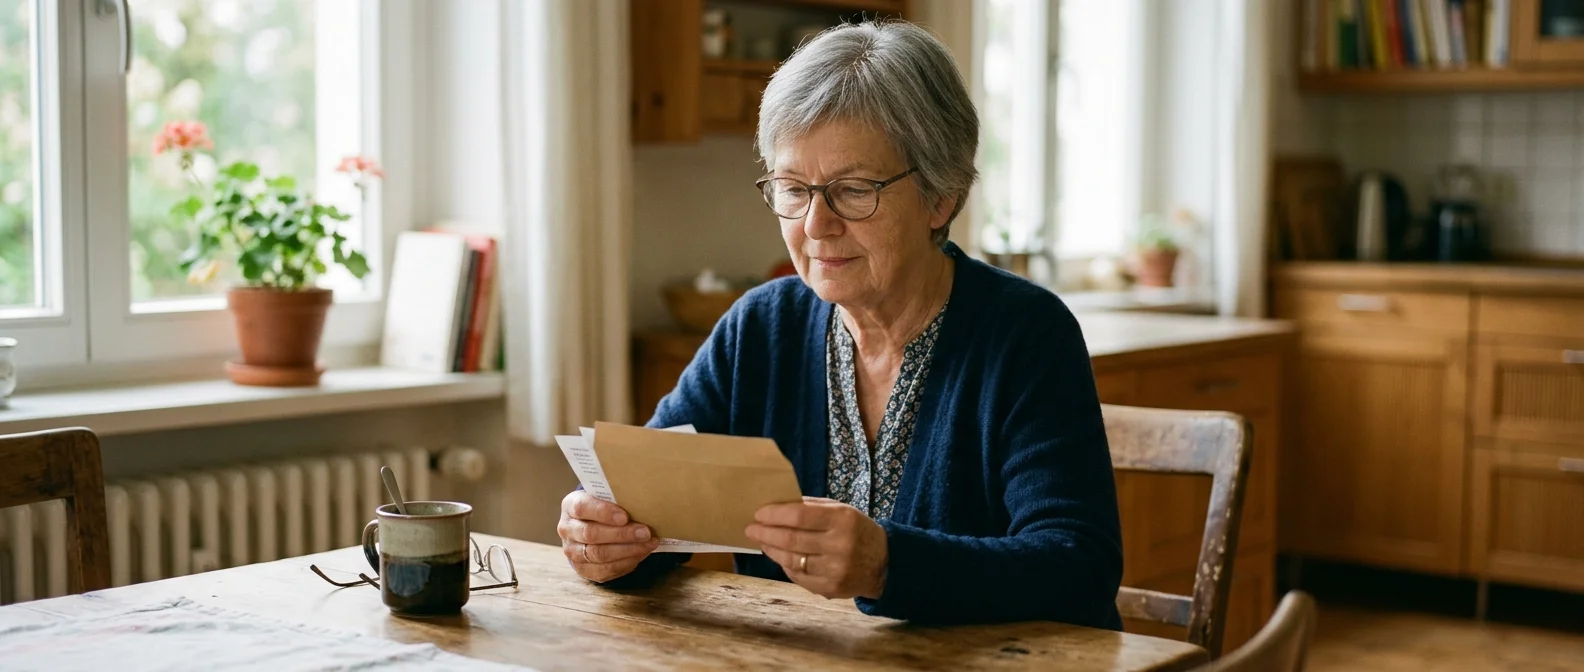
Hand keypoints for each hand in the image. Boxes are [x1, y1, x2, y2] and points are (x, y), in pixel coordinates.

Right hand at [558, 490, 661, 582]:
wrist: (591, 525)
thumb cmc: (604, 507)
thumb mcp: (606, 497)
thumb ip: (617, 499)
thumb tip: (643, 506)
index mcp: (570, 505)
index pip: (582, 508)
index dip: (603, 512)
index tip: (625, 517)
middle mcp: (567, 529)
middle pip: (591, 534)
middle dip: (622, 534)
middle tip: (645, 532)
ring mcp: (572, 551)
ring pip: (598, 554)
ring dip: (628, 550)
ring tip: (648, 544)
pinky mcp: (583, 569)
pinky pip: (605, 570)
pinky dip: (626, 562)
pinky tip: (641, 553)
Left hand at [744, 496, 887, 599]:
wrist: (884, 564)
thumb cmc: (857, 531)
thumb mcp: (842, 510)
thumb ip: (812, 506)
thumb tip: (777, 504)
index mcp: (843, 519)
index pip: (800, 515)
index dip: (775, 514)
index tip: (758, 513)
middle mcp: (839, 545)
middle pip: (791, 539)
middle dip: (766, 533)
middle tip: (751, 529)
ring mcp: (835, 570)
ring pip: (791, 559)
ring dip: (771, 550)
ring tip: (762, 541)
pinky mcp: (830, 588)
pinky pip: (798, 576)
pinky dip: (785, 565)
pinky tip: (779, 556)